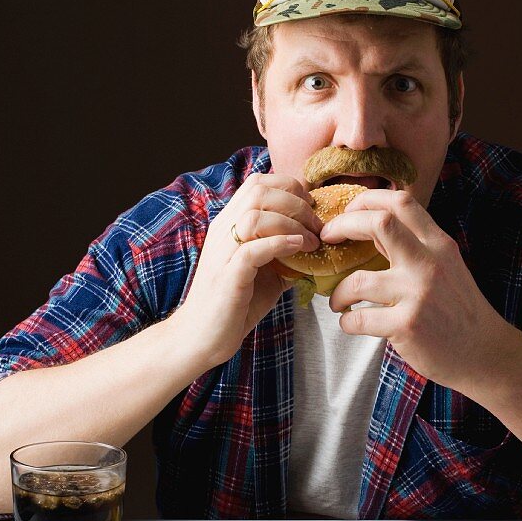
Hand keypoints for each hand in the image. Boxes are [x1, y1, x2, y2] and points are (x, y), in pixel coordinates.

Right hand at [172, 174, 322, 371]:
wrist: (202, 338)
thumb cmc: (235, 304)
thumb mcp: (267, 272)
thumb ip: (287, 253)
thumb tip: (319, 243)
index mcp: (230, 224)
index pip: (257, 183)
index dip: (290, 186)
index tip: (312, 207)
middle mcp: (223, 231)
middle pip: (258, 191)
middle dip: (296, 202)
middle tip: (317, 225)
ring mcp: (223, 253)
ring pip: (254, 215)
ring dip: (291, 223)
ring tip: (311, 241)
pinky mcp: (227, 277)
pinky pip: (252, 249)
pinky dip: (280, 243)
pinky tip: (299, 249)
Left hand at [320, 189, 505, 390]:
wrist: (484, 353)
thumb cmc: (458, 309)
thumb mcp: (446, 267)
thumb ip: (415, 247)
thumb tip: (370, 227)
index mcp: (438, 244)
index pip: (401, 201)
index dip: (367, 200)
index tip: (348, 212)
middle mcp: (429, 263)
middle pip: (378, 223)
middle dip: (342, 226)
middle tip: (327, 239)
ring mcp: (418, 295)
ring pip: (357, 280)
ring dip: (338, 292)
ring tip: (339, 301)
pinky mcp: (407, 326)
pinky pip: (358, 318)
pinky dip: (346, 322)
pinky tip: (351, 323)